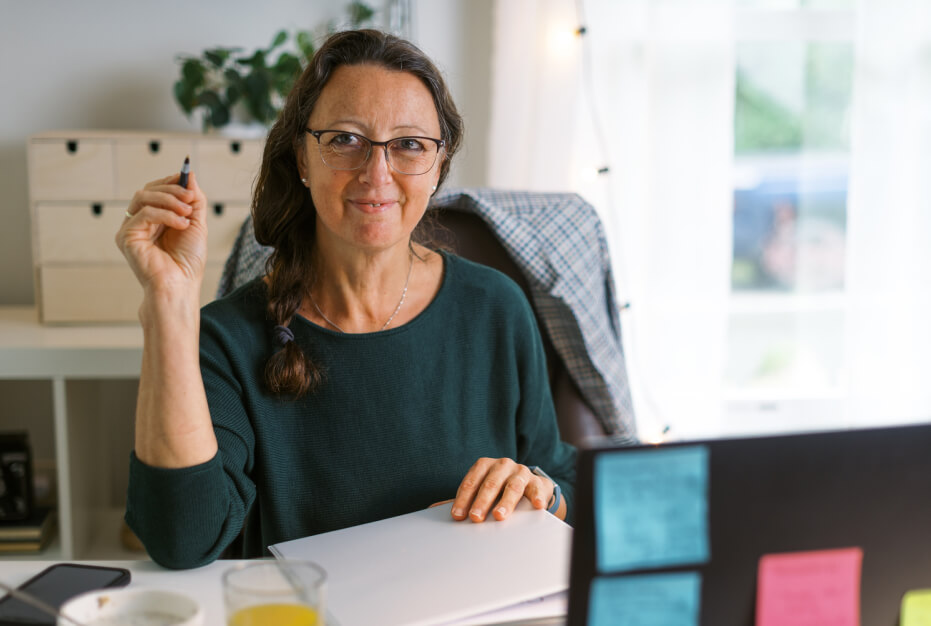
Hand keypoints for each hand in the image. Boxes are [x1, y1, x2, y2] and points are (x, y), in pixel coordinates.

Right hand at [115, 172, 206, 294]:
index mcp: (154, 218)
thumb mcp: (196, 224)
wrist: (180, 286)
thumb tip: (190, 175)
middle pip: (148, 189)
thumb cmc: (188, 261)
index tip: (187, 175)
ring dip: (169, 200)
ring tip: (187, 213)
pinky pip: (144, 213)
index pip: (157, 190)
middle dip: (172, 189)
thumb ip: (193, 200)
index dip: (171, 181)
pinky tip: (181, 225)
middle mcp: (139, 222)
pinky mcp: (126, 237)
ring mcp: (130, 229)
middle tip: (190, 197)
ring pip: (143, 197)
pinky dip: (165, 215)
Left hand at [450, 457, 554, 522]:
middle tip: (475, 517)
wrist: (529, 486)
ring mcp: (520, 472)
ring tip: (500, 516)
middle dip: (482, 501)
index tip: (458, 515)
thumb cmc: (498, 490)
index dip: (463, 499)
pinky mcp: (537, 482)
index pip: (471, 482)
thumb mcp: (479, 491)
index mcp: (484, 466)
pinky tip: (537, 505)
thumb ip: (461, 500)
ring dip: (506, 502)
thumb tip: (431, 509)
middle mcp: (502, 465)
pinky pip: (537, 489)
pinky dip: (537, 496)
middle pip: (490, 484)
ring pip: (513, 486)